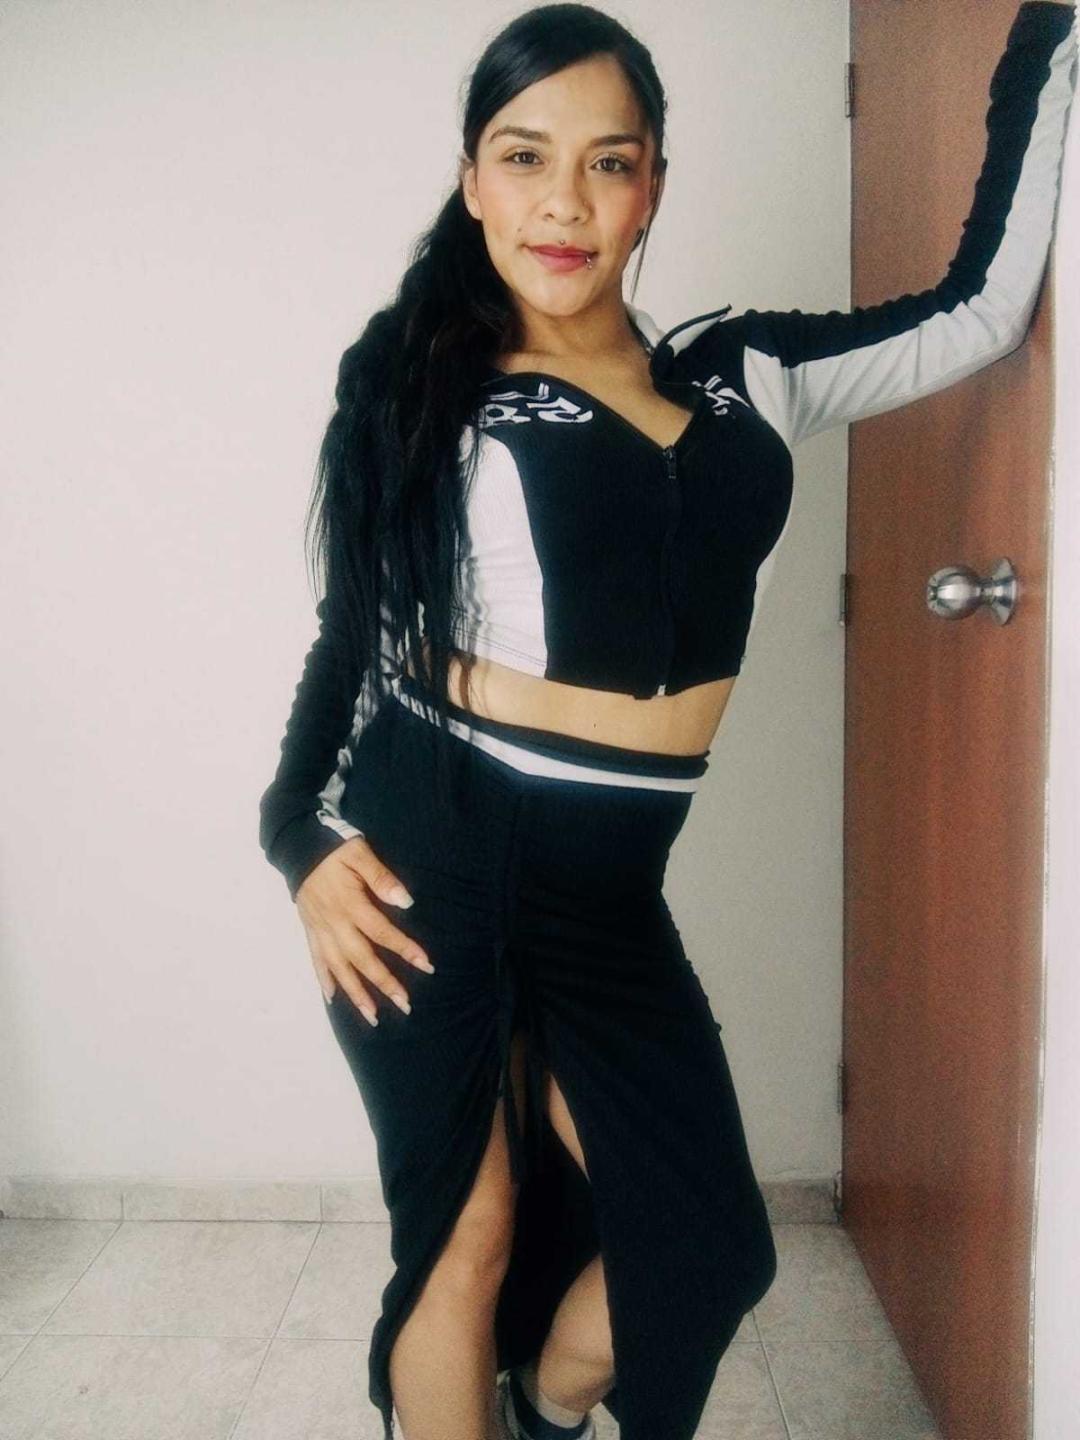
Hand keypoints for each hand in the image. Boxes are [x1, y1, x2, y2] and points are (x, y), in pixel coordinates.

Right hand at [296, 836, 434, 1024]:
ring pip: (339, 967)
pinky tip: (333, 998)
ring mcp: (320, 929)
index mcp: (350, 904)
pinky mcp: (309, 930)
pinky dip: (325, 980)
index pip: (381, 932)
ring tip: (372, 1016)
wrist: (297, 846)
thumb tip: (406, 902)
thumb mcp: (359, 853)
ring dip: (356, 993)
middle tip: (405, 1004)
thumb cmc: (334, 848)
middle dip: (384, 983)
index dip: (405, 949)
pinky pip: (316, 960)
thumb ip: (382, 878)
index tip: (426, 965)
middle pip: (361, 958)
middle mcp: (334, 923)